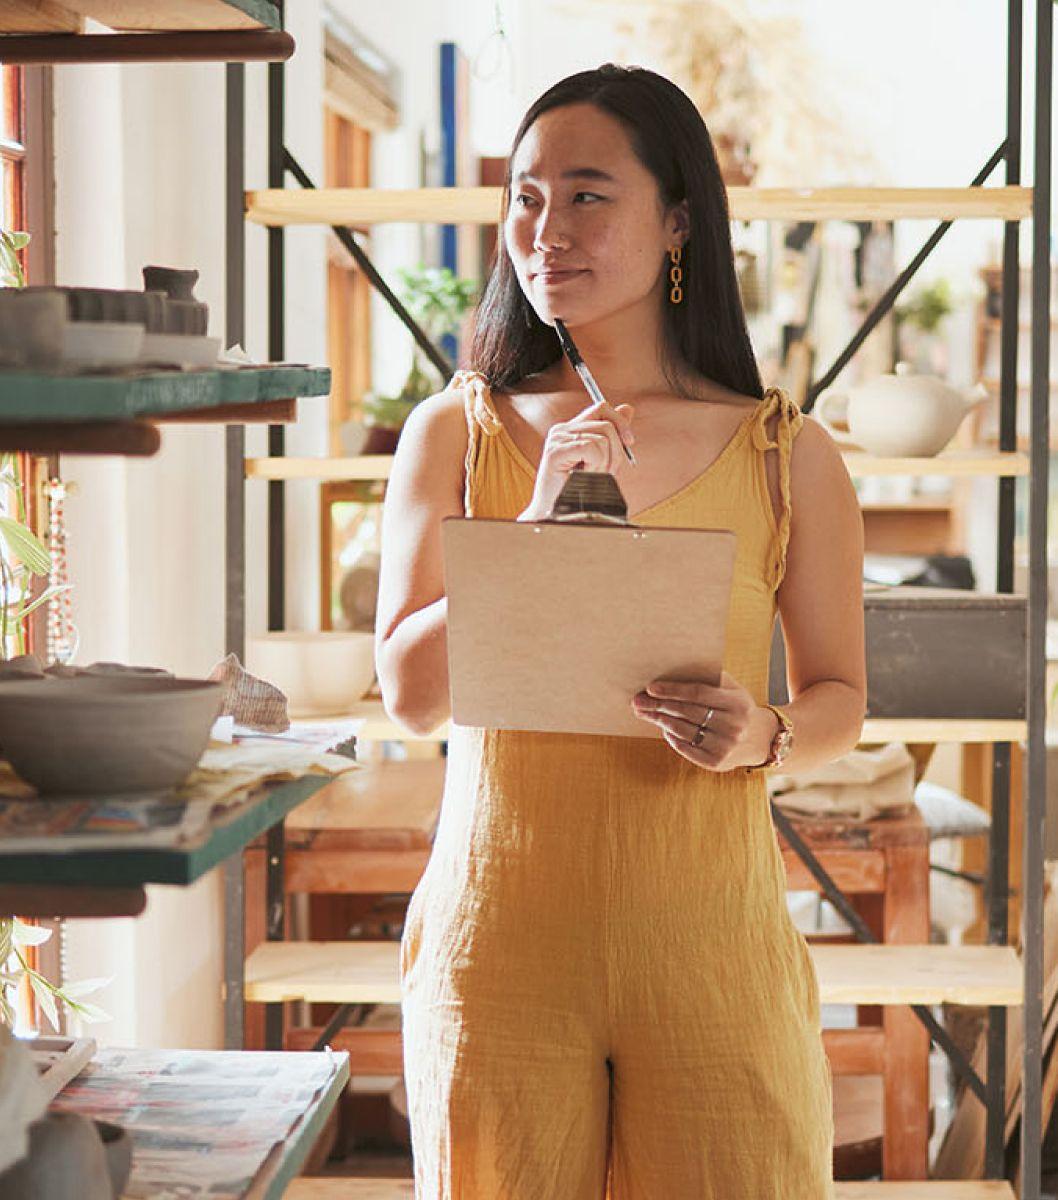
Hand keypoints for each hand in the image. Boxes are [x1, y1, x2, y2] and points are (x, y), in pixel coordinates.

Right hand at [518, 399, 634, 520]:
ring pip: (602, 439)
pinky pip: (591, 449)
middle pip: (607, 425)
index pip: (602, 408)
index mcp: (572, 429)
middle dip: (616, 452)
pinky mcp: (555, 451)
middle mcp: (563, 429)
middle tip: (607, 472)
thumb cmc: (577, 489)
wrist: (555, 513)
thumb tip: (627, 408)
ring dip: (604, 464)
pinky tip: (583, 476)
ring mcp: (557, 439)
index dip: (620, 422)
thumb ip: (613, 433)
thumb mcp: (603, 458)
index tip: (629, 442)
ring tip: (591, 476)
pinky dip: (594, 466)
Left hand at [631, 672, 776, 771]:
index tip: (651, 687)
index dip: (673, 690)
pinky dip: (672, 738)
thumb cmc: (736, 706)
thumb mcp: (732, 689)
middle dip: (659, 706)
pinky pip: (686, 748)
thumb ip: (709, 679)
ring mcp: (726, 746)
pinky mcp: (717, 763)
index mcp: (737, 703)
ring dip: (660, 721)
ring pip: (683, 731)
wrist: (761, 738)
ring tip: (644, 712)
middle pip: (687, 713)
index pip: (698, 693)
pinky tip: (663, 728)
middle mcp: (734, 726)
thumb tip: (672, 669)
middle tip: (638, 701)